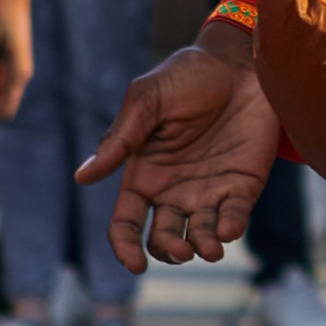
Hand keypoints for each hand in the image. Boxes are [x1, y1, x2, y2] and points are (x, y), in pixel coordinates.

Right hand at [79, 30, 281, 269]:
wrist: (242, 61)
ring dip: (202, 248)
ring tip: (209, 248)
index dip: (125, 248)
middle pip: (163, 239)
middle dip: (169, 251)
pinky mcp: (243, 186)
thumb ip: (122, 138)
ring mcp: (209, 190)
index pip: (126, 223)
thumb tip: (83, 176)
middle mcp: (174, 190)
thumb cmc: (189, 76)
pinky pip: (234, 217)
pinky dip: (230, 229)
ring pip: (199, 237)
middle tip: (181, 248)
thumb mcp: (148, 99)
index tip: (134, 264)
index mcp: (144, 174)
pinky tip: (229, 228)